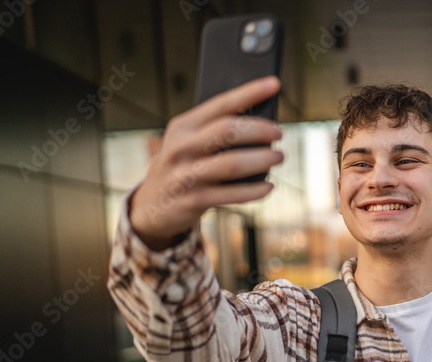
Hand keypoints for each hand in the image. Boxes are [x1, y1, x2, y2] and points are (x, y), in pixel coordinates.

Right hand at [129, 76, 284, 250]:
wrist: (153, 206)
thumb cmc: (182, 167)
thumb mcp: (188, 142)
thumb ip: (216, 131)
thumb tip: (263, 125)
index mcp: (183, 126)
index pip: (220, 104)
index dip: (249, 92)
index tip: (274, 84)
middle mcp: (182, 147)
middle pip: (227, 131)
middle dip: (260, 130)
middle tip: (279, 133)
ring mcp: (186, 175)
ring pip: (232, 164)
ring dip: (262, 159)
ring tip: (279, 156)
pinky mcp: (194, 201)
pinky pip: (233, 195)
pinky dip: (255, 190)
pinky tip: (269, 185)